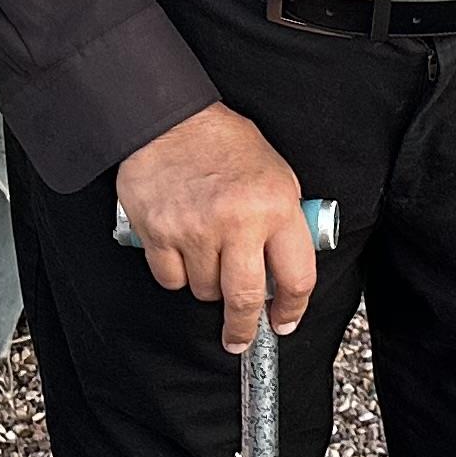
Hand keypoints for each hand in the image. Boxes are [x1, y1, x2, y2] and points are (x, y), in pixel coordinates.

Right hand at [112, 103, 320, 349]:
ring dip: (208, 285)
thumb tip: (285, 271)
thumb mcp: (276, 173)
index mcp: (275, 205)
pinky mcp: (159, 233)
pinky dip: (177, 273)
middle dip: (244, 328)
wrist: (169, 119)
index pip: (296, 278)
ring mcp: (196, 230)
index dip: (292, 309)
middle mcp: (237, 221)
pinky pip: (171, 280)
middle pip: (245, 300)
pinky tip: (182, 249)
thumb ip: (284, 221)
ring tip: (208, 255)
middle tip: (241, 337)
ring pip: (205, 291)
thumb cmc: (224, 144)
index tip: (283, 321)